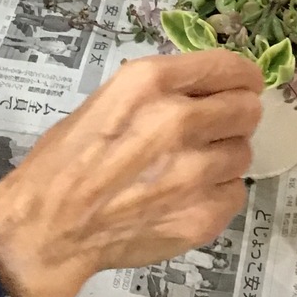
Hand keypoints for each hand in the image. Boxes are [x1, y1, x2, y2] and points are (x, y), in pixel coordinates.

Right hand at [0, 51, 262, 296]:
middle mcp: (177, 121)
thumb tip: (203, 89)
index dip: (241, 76)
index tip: (243, 84)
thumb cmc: (66, 160)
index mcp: (148, 83)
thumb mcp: (104, 101)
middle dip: (236, 115)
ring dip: (224, 155)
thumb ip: (157, 91)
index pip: (227, 67)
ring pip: (244, 152)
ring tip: (192, 166)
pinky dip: (218, 192)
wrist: (49, 229)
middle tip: (217, 126)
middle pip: (247, 109)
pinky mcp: (203, 215)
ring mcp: (194, 172)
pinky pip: (235, 192)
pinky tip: (187, 196)